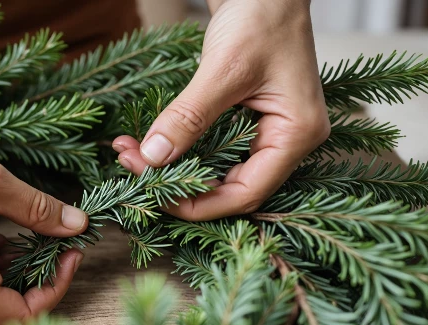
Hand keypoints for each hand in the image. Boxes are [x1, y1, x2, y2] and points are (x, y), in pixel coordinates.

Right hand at [0, 112, 87, 324]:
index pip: (22, 315)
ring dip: (16, 263)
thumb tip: (76, 224)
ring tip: (34, 227)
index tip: (71, 252)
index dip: (57, 288)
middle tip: (59, 239)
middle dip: (39, 274)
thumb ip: (37, 209)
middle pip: (5, 305)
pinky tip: (0, 226)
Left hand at [112, 0, 329, 219]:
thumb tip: (153, 158)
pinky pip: (211, 149)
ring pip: (215, 170)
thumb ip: (188, 116)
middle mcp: (287, 141)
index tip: (153, 195)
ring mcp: (268, 132)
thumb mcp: (223, 69)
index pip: (247, 194)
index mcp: (297, 135)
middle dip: (177, 184)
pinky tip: (146, 143)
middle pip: (229, 187)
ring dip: (172, 166)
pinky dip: (179, 148)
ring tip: (130, 153)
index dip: (199, 203)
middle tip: (132, 165)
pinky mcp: (248, 121)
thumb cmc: (260, 16)